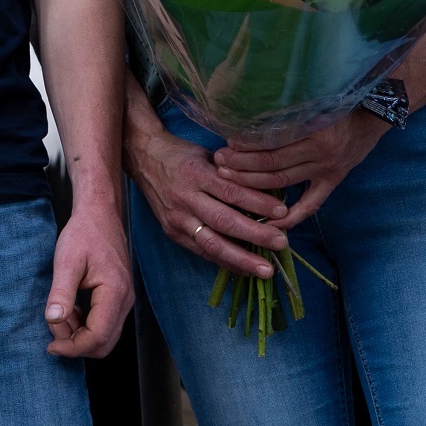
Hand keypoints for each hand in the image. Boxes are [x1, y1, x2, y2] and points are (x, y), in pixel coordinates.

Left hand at [46, 195, 131, 358]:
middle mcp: (125, 300)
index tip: (51, 345)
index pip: (98, 337)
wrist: (99, 214)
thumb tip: (53, 320)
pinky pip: (105, 324)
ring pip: (105, 336)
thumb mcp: (67, 261)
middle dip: (76, 344)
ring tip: (60, 316)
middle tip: (54, 330)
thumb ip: (61, 293)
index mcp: (114, 293)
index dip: (73, 348)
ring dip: (80, 335)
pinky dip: (85, 326)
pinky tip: (70, 310)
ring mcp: (124, 299)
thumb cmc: (84, 233)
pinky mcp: (118, 297)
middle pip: (104, 343)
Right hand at [127, 121, 288, 279]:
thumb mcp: (207, 154)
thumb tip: (266, 192)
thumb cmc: (182, 154)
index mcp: (196, 173)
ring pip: (211, 243)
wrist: (143, 158)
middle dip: (255, 235)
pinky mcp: (172, 232)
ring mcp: (177, 218)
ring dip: (241, 259)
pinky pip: (201, 251)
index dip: (257, 203)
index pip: (231, 191)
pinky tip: (244, 270)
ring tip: (265, 270)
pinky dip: (225, 262)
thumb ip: (231, 172)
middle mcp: (185, 198)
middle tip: (281, 243)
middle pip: (223, 221)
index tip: (282, 212)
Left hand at [215, 113, 390, 229]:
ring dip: (253, 184)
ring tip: (230, 181)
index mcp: (313, 130)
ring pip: (282, 182)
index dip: (247, 145)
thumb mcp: (313, 101)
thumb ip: (287, 111)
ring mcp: (326, 170)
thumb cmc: (338, 104)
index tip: (227, 143)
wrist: (372, 116)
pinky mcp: (332, 181)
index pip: (272, 142)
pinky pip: (310, 205)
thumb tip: (249, 115)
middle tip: (219, 163)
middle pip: (272, 164)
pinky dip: (291, 217)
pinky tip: (269, 223)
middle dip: (242, 165)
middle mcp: (320, 153)